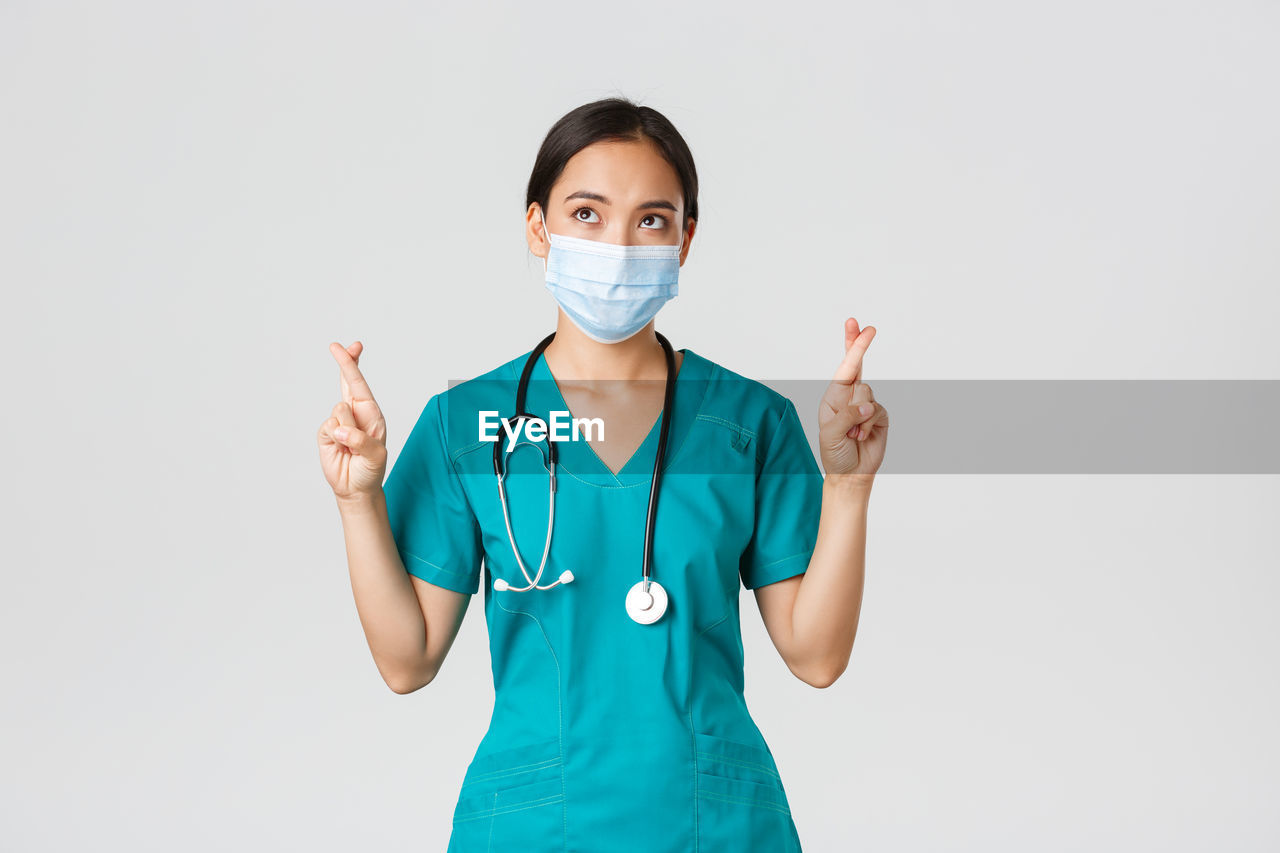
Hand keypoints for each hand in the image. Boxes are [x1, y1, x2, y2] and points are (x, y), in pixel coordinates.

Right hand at [318, 341, 388, 501]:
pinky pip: (328, 427)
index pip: (360, 384)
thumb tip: (341, 429)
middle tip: (336, 345)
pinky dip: (335, 438)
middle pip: (347, 382)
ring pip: (339, 411)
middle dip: (345, 363)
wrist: (355, 488)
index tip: (350, 346)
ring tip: (352, 447)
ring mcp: (339, 422)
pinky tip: (341, 449)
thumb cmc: (371, 469)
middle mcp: (355, 413)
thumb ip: (362, 441)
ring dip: (347, 429)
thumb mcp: (376, 456)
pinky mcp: (326, 433)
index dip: (353, 364)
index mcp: (371, 413)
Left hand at [817, 318, 888, 477]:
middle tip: (869, 327)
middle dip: (860, 345)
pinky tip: (861, 437)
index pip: (844, 367)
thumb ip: (847, 416)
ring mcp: (866, 406)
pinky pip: (878, 411)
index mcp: (833, 397)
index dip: (853, 346)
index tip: (859, 326)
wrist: (851, 474)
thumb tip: (868, 405)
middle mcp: (849, 397)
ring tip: (851, 433)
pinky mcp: (880, 416)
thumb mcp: (831, 434)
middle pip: (858, 365)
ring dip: (858, 416)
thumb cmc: (835, 453)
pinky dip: (869, 425)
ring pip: (867, 394)